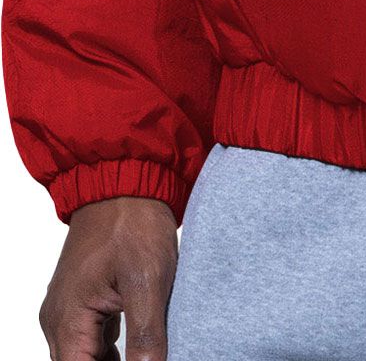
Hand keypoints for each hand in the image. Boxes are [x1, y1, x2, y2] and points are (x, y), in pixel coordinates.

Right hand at [40, 197, 177, 360]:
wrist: (128, 181)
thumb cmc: (133, 224)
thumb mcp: (147, 281)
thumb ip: (145, 334)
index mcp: (68, 319)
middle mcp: (60, 319)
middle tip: (146, 359)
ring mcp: (69, 307)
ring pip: (85, 355)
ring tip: (145, 356)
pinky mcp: (83, 297)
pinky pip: (91, 337)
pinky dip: (111, 348)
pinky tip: (138, 346)